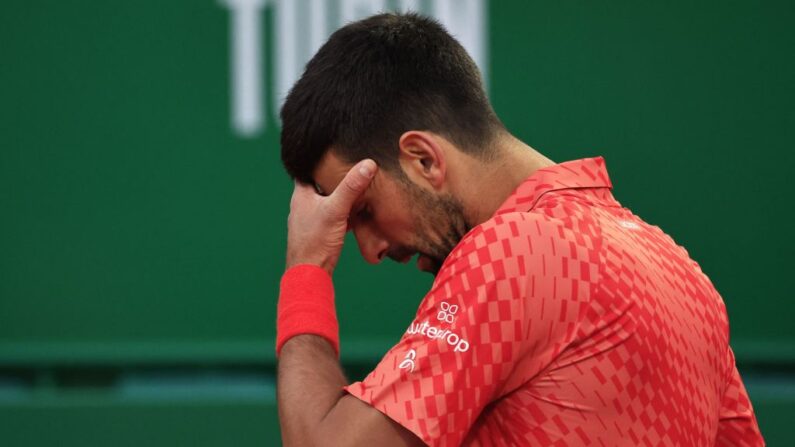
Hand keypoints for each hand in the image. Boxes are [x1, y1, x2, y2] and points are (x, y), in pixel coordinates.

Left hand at [285, 159, 376, 274]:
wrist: (309, 274)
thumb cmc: (316, 241)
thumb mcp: (336, 209)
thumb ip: (351, 187)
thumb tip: (368, 164)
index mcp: (301, 195)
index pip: (307, 169)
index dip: (319, 160)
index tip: (334, 151)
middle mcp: (303, 206)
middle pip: (320, 185)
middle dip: (335, 179)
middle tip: (353, 169)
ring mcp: (310, 220)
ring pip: (327, 202)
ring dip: (341, 198)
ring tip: (359, 190)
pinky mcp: (319, 234)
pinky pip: (333, 218)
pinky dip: (343, 215)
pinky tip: (357, 216)